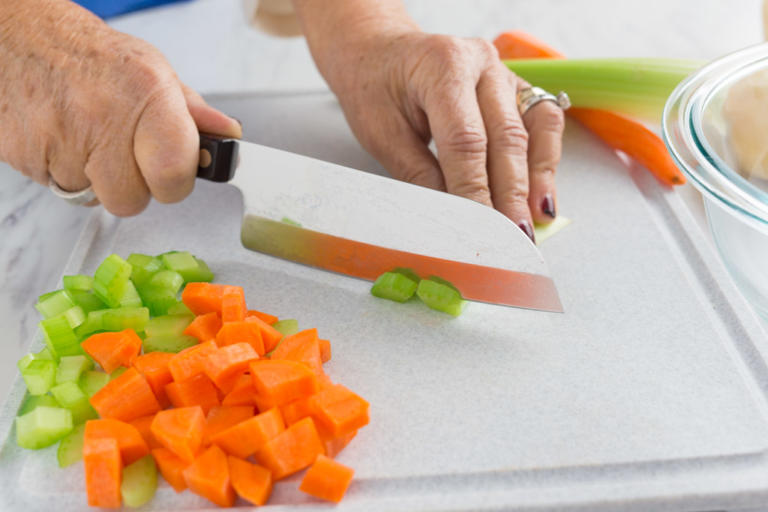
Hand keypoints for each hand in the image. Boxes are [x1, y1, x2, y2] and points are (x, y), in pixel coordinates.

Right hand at [0, 1, 240, 215]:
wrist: (22, 36)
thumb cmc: (94, 57)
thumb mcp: (155, 73)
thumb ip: (193, 114)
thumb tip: (228, 137)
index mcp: (147, 96)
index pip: (174, 174)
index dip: (175, 183)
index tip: (173, 174)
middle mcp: (102, 117)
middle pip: (131, 201)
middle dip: (135, 187)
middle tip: (129, 157)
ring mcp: (59, 139)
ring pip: (93, 199)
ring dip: (97, 179)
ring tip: (93, 141)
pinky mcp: (24, 154)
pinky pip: (58, 188)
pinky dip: (66, 172)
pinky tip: (67, 140)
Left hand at [295, 2, 563, 240]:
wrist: (380, 53)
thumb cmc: (375, 87)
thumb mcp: (382, 134)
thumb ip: (419, 175)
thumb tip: (451, 218)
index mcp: (443, 66)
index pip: (466, 141)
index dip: (475, 191)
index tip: (480, 229)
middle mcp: (481, 63)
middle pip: (505, 138)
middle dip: (511, 195)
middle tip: (513, 237)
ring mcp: (503, 72)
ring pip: (534, 130)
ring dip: (536, 181)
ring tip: (535, 222)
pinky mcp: (515, 87)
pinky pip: (543, 123)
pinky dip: (545, 161)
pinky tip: (542, 195)